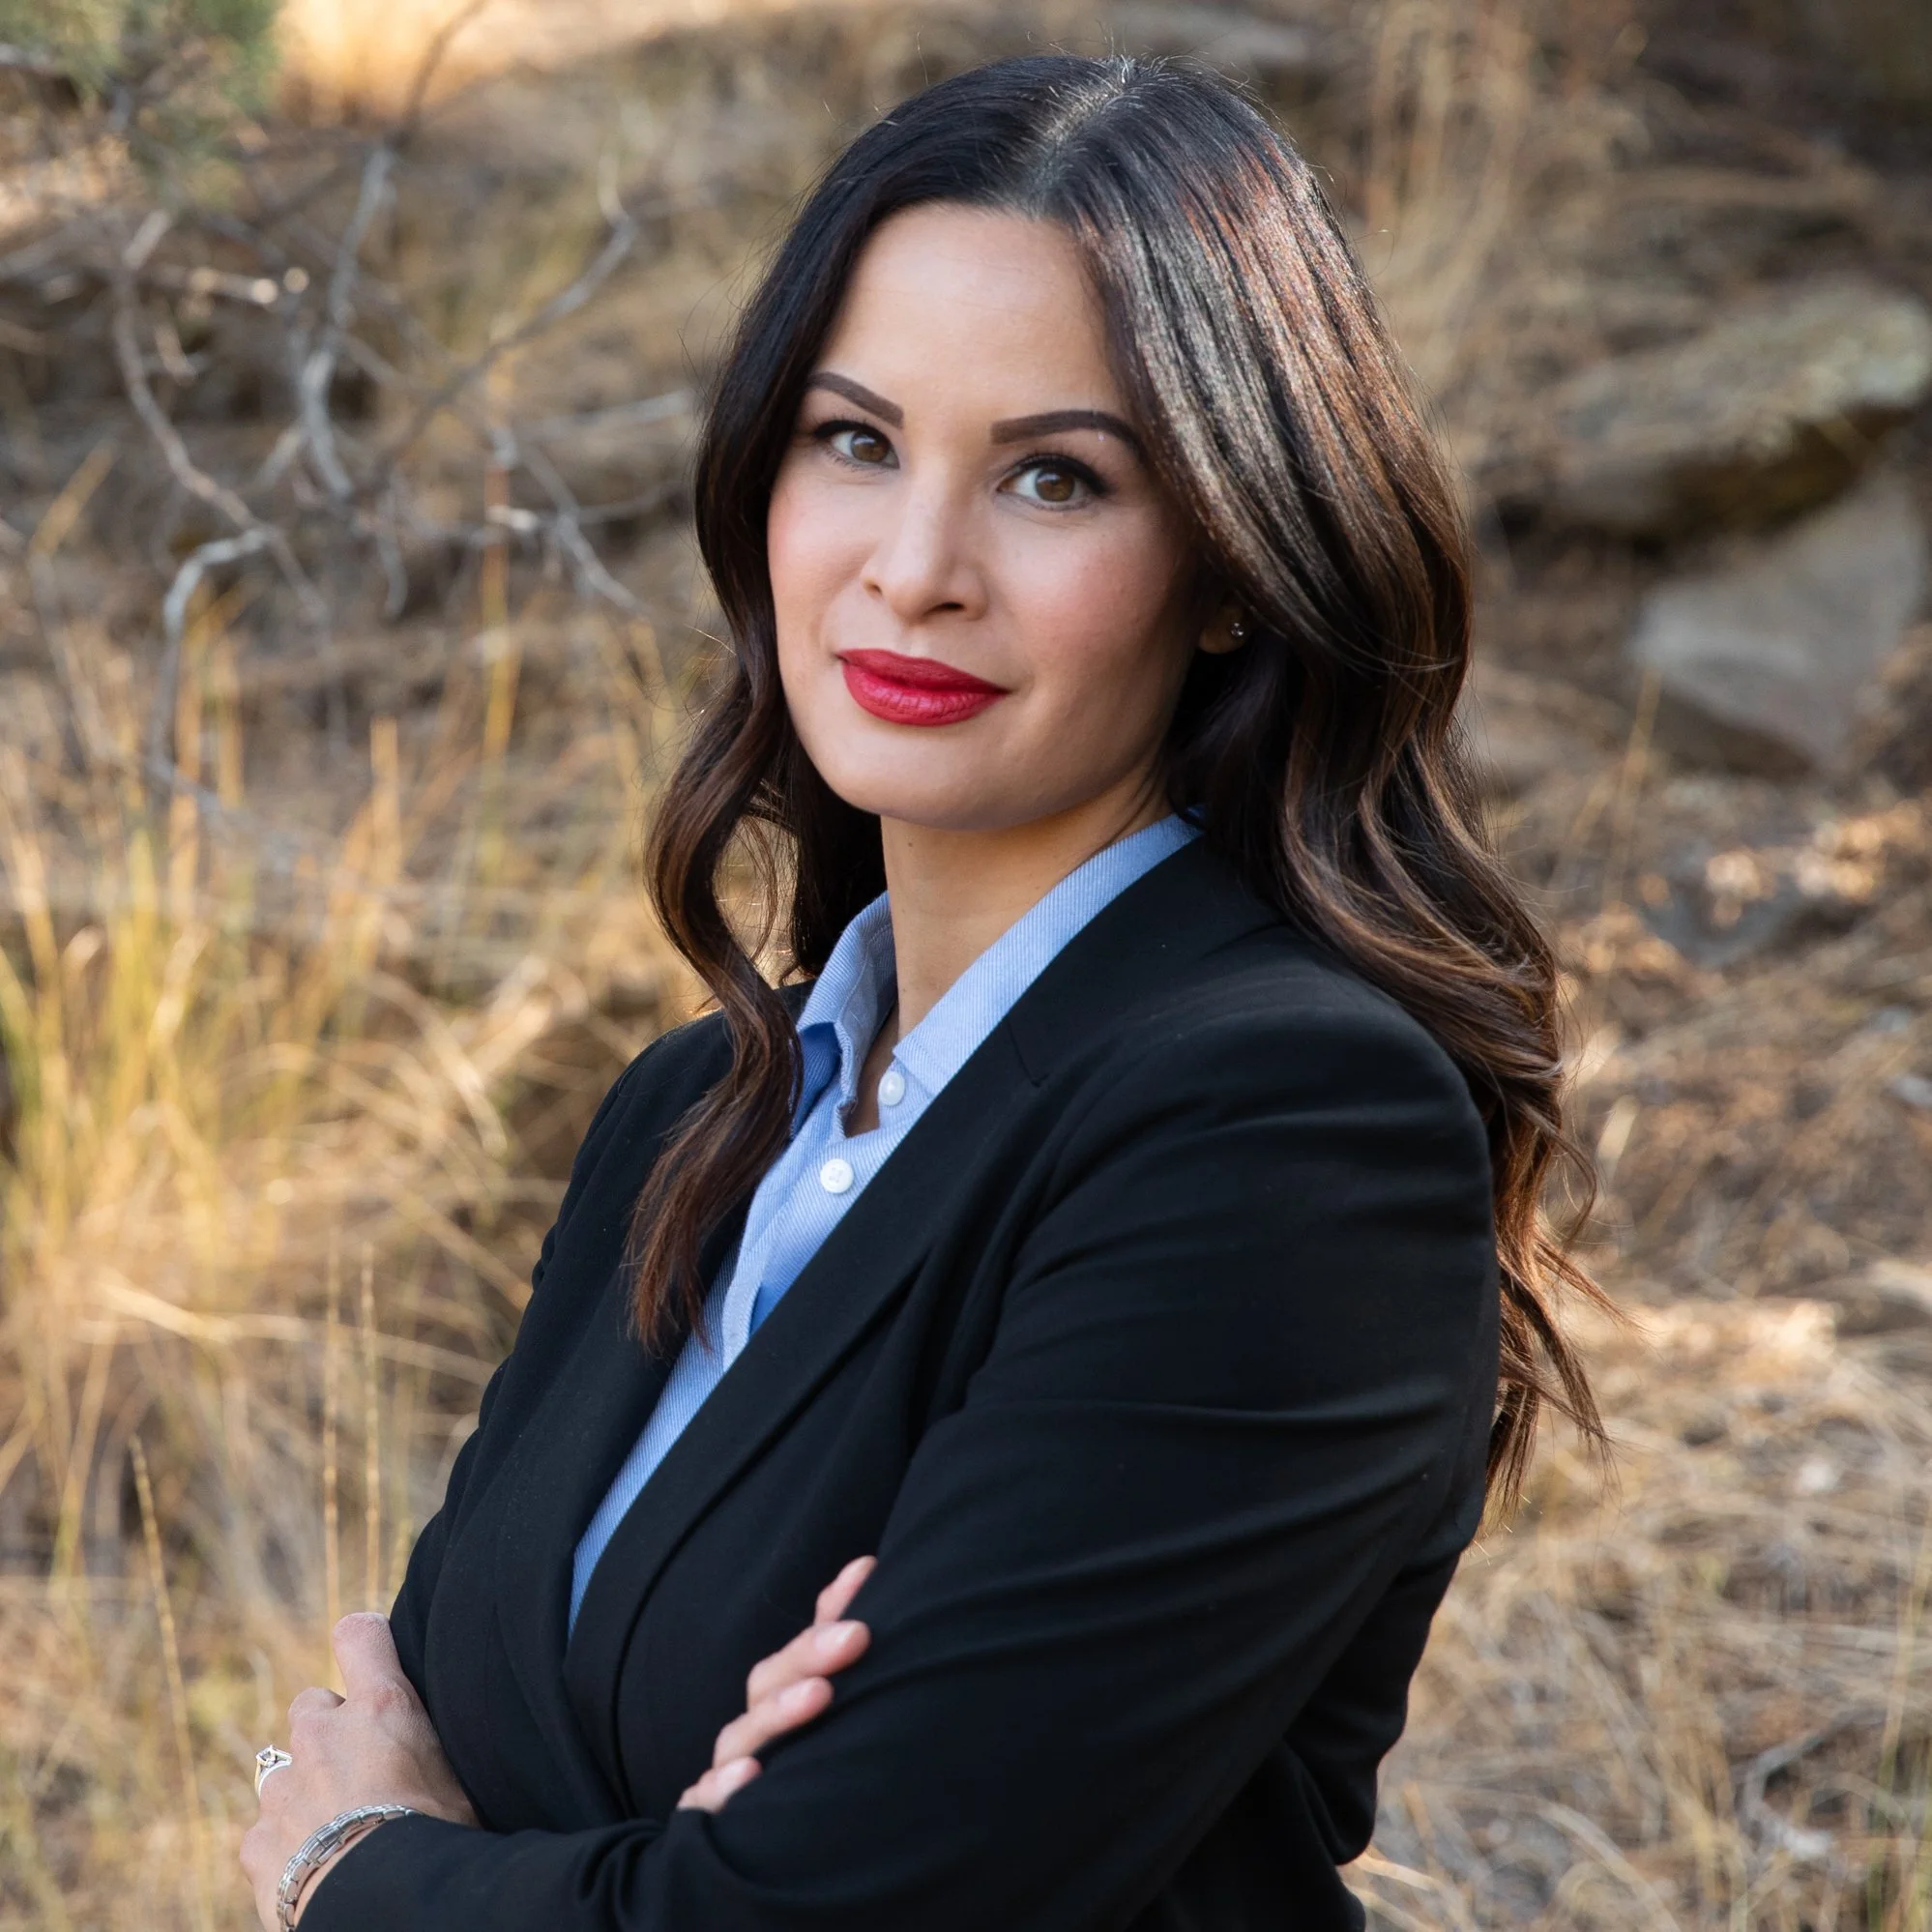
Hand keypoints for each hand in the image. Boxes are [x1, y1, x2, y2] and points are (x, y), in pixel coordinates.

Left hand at [240, 1614, 477, 1927]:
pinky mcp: (257, 1843)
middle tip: (363, 1769)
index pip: (358, 1634)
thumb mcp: (460, 1774)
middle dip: (330, 1730)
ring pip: (286, 1772)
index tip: (373, 1662)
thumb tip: (449, 1739)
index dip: (365, 1644)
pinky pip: (267, 1832)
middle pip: (312, 1705)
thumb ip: (431, 1742)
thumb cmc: (441, 1841)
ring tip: (342, 1829)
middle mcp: (324, 1736)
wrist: (383, 1906)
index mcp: (383, 1708)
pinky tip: (318, 1867)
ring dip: (307, 1789)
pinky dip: (286, 1845)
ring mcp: (284, 1789)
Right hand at [677, 1555, 874, 1812]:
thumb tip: (865, 1569)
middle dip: (811, 1656)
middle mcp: (752, 1734)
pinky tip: (751, 1775)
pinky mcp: (704, 1822)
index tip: (866, 1574)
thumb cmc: (801, 1777)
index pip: (801, 1651)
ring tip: (820, 1695)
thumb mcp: (824, 1714)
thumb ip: (838, 1648)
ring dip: (780, 1714)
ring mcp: (727, 1775)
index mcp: (779, 1702)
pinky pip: (704, 1803)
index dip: (831, 1611)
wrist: (752, 1864)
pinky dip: (723, 1789)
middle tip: (857, 1636)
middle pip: (770, 1685)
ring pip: (742, 1739)